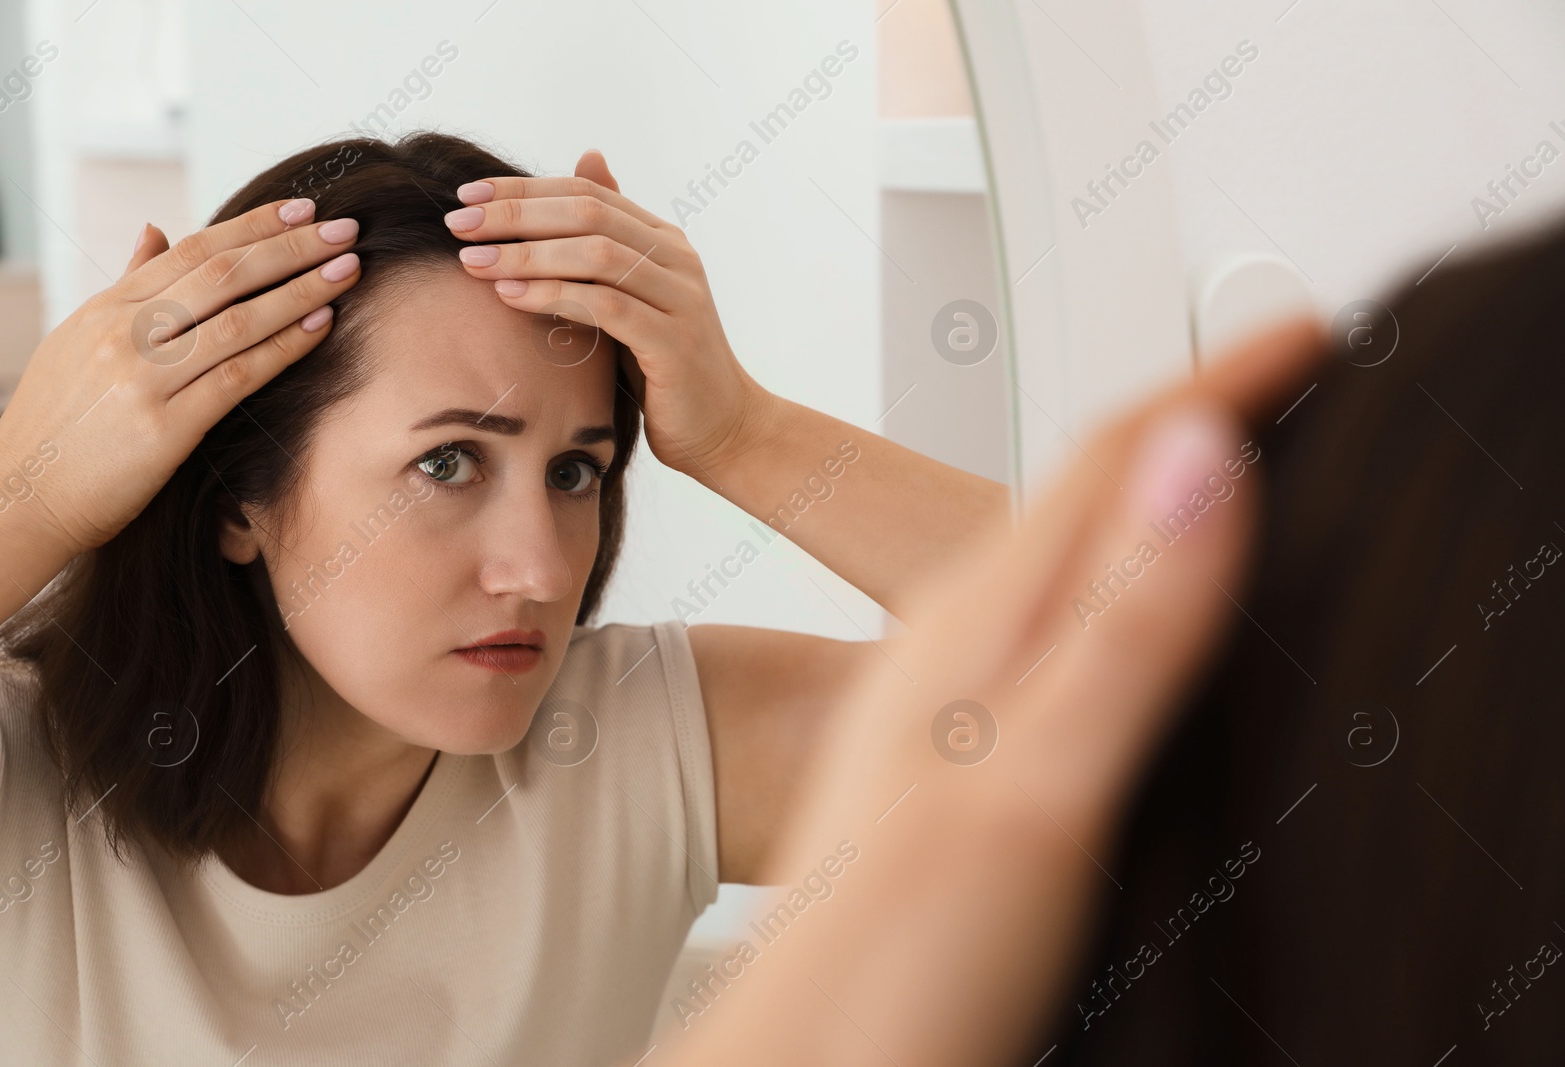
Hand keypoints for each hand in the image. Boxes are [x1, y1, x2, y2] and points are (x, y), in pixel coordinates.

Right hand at [0, 197, 361, 558]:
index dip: (254, 225)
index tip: (303, 208)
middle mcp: (123, 333)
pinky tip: (322, 324)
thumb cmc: (59, 424)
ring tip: (349, 268)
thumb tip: (155, 229)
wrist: (21, 498)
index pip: (192, 250)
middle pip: (222, 273)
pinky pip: (237, 375)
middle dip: (291, 246)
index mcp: (106, 310)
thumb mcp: (80, 340)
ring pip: (237, 319)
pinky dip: (285, 345)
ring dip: (301, 289)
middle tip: (345, 227)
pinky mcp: (164, 427)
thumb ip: (128, 286)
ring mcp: (142, 378)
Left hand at [444, 149, 768, 481]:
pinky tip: (511, 297)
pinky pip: (607, 307)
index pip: (587, 193)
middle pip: (588, 213)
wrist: (723, 429)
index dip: (524, 189)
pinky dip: (556, 296)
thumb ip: (605, 245)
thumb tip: (585, 163)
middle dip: (516, 214)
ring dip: (528, 254)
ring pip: (597, 254)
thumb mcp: (629, 300)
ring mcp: (680, 299)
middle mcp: (677, 259)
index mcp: (663, 241)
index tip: (467, 197)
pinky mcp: (673, 342)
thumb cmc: (664, 369)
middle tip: (458, 223)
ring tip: (474, 261)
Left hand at [654, 318, 1326, 1066]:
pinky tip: (1117, 612)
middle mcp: (957, 647)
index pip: (1113, 464)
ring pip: (1061, 550)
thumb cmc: (898, 958)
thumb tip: (1192, 462)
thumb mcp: (1034, 785)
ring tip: (1211, 459)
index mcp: (984, 631)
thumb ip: (1120, 628)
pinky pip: (1045, 620)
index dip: (1214, 388)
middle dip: (1185, 417)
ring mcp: (949, 698)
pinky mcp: (956, 752)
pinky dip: (1109, 579)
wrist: (801, 1059)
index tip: (1298, 330)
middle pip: (1084, 490)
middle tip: (1268, 371)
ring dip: (1143, 490)